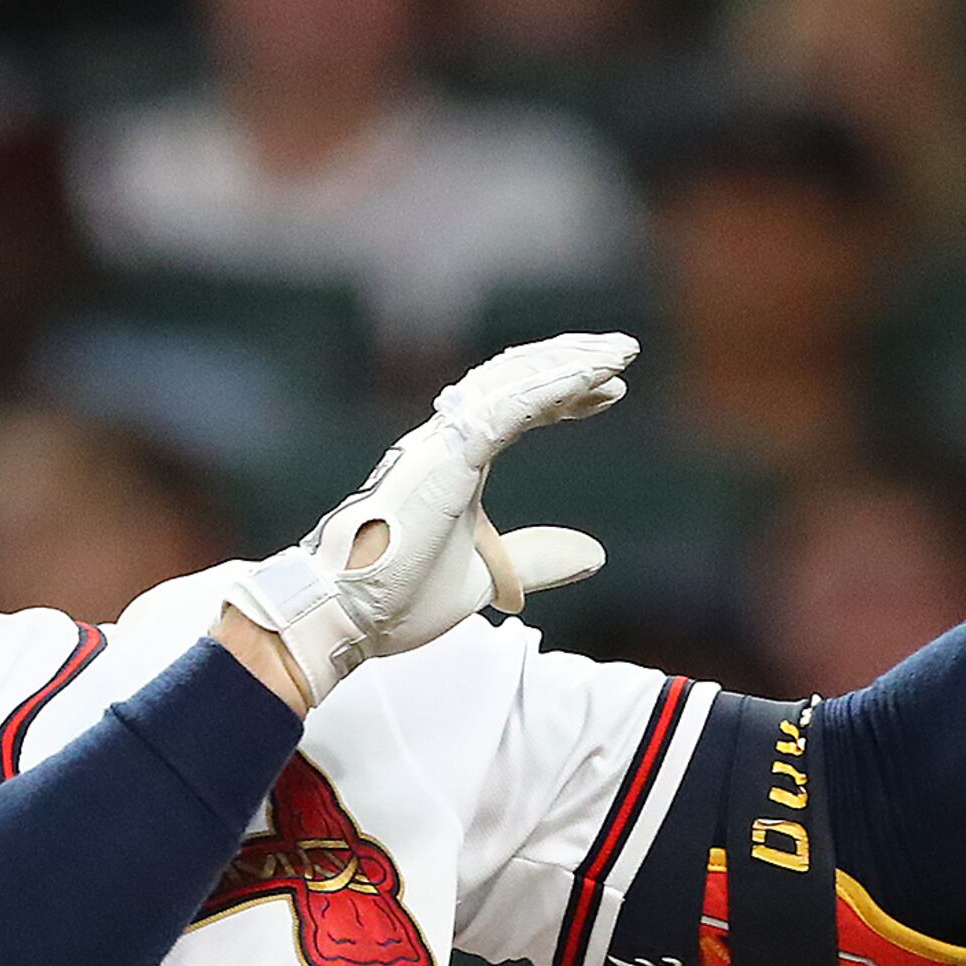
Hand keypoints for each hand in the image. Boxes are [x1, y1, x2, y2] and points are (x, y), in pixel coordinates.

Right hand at [223, 332, 631, 704]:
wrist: (343, 615)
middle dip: (571, 361)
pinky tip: (593, 378)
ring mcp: (442, 443)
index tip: (609, 391)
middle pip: (516, 379)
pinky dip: (554, 387)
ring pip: (514, 380)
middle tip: (622, 350)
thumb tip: (594, 555)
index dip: (563, 394)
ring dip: (570, 362)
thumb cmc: (396, 599)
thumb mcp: (486, 576)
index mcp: (451, 461)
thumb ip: (536, 558)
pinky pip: (510, 408)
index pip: (516, 409)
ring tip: (619, 351)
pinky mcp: (446, 455)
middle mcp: (444, 439)